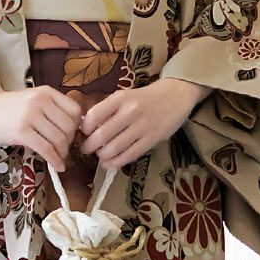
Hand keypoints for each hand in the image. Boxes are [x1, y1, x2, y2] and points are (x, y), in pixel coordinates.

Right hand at [0, 86, 82, 175]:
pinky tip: (57, 166)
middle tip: (62, 148)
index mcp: (47, 92)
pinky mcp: (21, 131)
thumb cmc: (8, 107)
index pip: (76, 111)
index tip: (72, 135)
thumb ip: (52, 109)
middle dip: (70, 142)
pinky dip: (55, 160)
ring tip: (58, 157)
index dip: (78, 127)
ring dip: (62, 153)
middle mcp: (41, 101)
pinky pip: (46, 149)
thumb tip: (74, 130)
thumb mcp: (33, 99)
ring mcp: (31, 116)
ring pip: (59, 139)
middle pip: (70, 127)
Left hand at [78, 77, 212, 169]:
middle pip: (102, 135)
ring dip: (102, 156)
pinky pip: (130, 155)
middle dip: (89, 146)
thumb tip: (86, 127)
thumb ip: (108, 109)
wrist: (175, 96)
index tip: (84, 133)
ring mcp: (142, 126)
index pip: (94, 115)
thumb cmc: (144, 98)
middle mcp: (130, 111)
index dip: (84, 128)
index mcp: (120, 98)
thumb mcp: (124, 96)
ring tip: (100, 156)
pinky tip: (110, 163)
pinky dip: (116, 162)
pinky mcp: (152, 139)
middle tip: (86, 149)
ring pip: (115, 148)